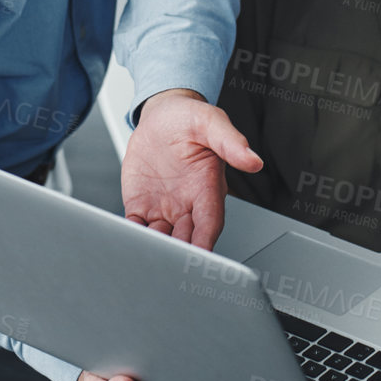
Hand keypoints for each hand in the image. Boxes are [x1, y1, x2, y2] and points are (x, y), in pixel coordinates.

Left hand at [122, 88, 262, 247]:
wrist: (161, 116)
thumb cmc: (189, 118)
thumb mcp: (211, 122)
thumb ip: (230, 141)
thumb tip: (253, 160)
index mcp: (208, 188)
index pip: (210, 222)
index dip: (206, 241)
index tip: (200, 256)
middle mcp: (187, 204)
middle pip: (186, 238)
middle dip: (180, 253)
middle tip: (169, 263)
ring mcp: (164, 208)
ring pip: (161, 238)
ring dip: (155, 249)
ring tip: (146, 256)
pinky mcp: (142, 206)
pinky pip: (137, 227)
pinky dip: (132, 237)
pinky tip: (127, 241)